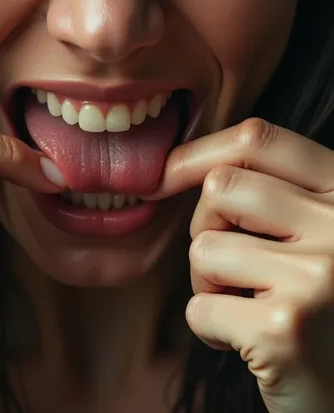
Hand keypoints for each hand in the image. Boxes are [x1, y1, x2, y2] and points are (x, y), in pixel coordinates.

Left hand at [158, 118, 333, 412]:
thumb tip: (175, 163)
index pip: (259, 139)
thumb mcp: (315, 233)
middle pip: (221, 187)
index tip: (165, 174)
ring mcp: (318, 276)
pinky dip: (211, 328)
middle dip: (207, 228)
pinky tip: (251, 344)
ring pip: (204, 246)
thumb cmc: (319, 309)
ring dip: (209, 283)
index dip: (200, 151)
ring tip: (250, 308)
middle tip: (233, 268)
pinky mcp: (285, 330)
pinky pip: (200, 307)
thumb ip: (275, 190)